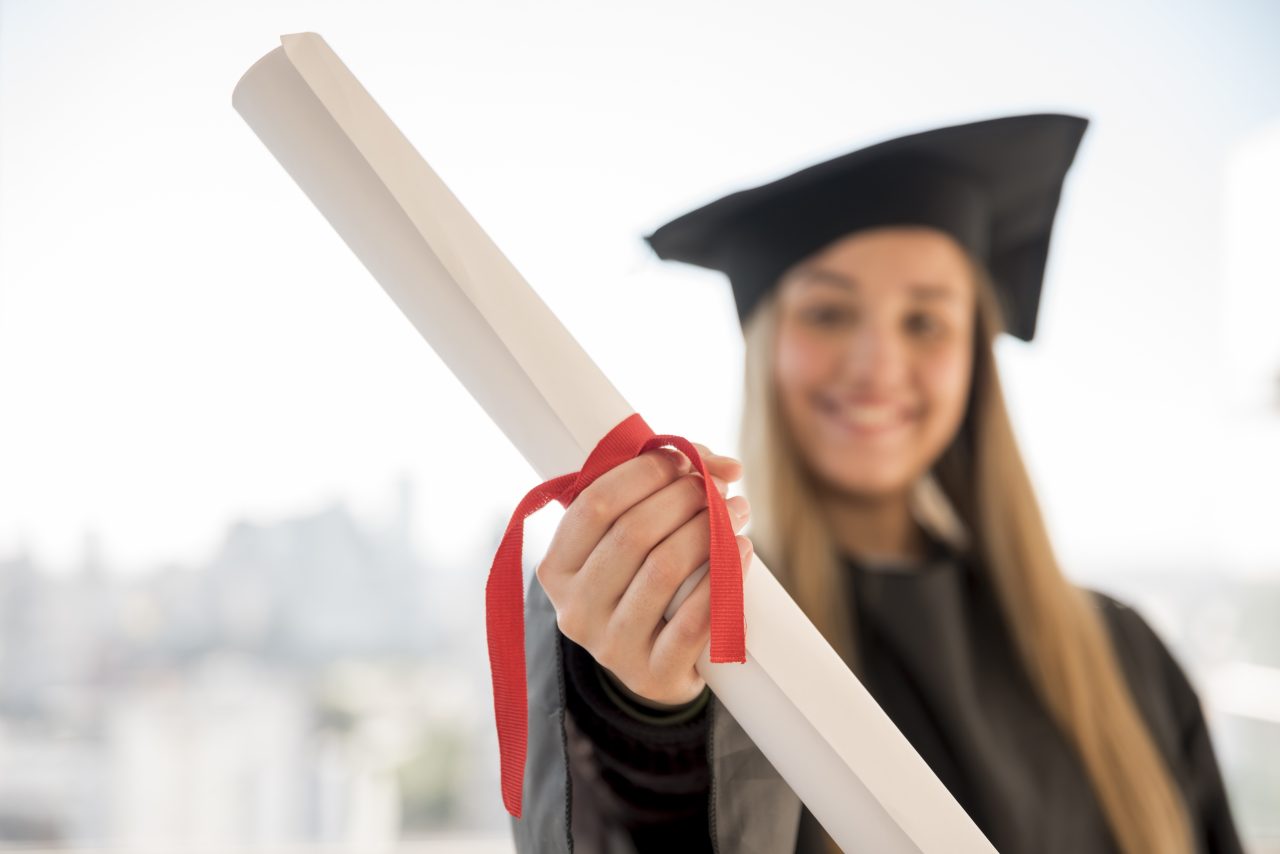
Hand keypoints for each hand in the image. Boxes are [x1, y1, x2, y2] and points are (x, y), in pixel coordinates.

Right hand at [536, 443, 751, 706]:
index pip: (595, 504)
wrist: (655, 664)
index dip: (643, 473)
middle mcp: (574, 609)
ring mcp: (610, 647)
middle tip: (717, 487)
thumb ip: (663, 488)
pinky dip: (723, 579)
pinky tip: (740, 551)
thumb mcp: (628, 540)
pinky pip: (692, 622)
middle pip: (632, 533)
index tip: (681, 460)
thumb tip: (724, 467)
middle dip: (683, 498)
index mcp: (556, 568)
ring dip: (708, 531)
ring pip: (663, 571)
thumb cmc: (641, 583)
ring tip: (736, 512)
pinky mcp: (652, 675)